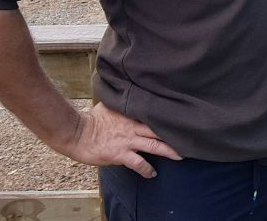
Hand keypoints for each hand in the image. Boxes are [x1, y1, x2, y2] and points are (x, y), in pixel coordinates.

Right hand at [54, 103, 181, 177]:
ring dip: (169, 151)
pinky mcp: (120, 155)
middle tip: (190, 137)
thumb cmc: (92, 119)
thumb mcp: (110, 105)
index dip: (170, 116)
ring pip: (154, 146)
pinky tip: (153, 174)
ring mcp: (128, 141)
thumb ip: (124, 101)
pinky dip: (147, 169)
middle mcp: (133, 127)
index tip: (184, 117)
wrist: (76, 134)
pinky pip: (138, 163)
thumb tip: (131, 91)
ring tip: (181, 156)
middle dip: (175, 134)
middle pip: (159, 130)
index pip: (155, 113)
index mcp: (132, 113)